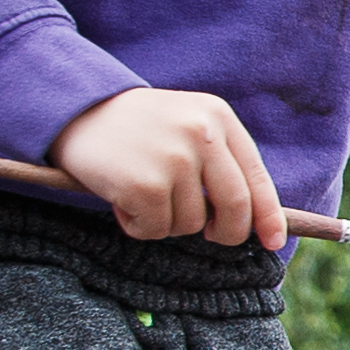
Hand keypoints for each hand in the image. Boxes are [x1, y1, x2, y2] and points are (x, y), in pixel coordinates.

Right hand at [49, 87, 285, 248]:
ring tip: (141, 192)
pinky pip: (155, 230)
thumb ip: (218, 160)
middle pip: (235, 208)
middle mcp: (201, 135)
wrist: (75, 108)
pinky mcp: (145, 184)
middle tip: (209, 235)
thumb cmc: (135, 127)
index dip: (268, 215)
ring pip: (191, 223)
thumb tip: (252, 219)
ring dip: (166, 221)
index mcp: (217, 117)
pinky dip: (138, 225)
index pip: (256, 177)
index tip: (274, 241)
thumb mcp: (186, 125)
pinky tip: (121, 198)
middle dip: (226, 232)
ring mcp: (174, 160)